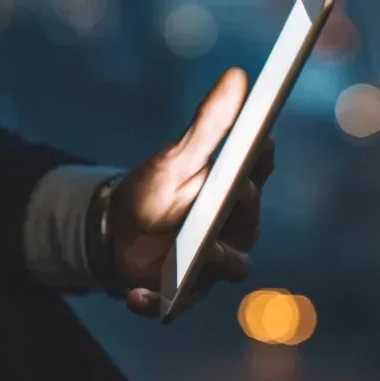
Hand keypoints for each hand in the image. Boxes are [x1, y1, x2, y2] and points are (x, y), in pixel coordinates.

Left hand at [108, 67, 275, 317]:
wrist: (116, 235)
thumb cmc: (155, 191)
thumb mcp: (178, 156)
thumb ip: (209, 123)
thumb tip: (238, 75)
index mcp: (236, 191)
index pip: (259, 169)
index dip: (262, 156)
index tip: (262, 139)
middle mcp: (234, 231)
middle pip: (250, 221)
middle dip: (243, 208)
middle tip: (238, 191)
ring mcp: (211, 266)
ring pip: (229, 267)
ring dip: (215, 261)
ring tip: (198, 254)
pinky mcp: (181, 295)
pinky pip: (174, 305)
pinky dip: (155, 303)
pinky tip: (135, 295)